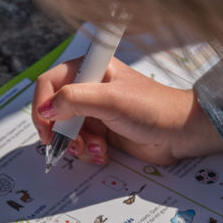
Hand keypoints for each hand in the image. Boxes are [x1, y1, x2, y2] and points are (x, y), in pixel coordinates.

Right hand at [32, 57, 222, 165]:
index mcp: (90, 69)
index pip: (50, 82)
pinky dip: (88, 152)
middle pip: (53, 110)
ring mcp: (94, 111)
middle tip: (68, 144)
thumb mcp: (111, 100)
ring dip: (76, 145)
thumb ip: (74, 100)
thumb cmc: (152, 108)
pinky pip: (81, 144)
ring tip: (97, 148)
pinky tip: (104, 153)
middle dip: (60, 131)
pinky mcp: (101, 132)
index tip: (46, 126)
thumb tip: (46, 110)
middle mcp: (89, 88)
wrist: (180, 133)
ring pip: (65, 131)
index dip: (42, 104)